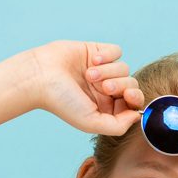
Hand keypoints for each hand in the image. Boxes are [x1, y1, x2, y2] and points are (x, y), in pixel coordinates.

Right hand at [22, 40, 145, 135]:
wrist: (40, 77)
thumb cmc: (62, 102)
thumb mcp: (91, 122)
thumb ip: (118, 126)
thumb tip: (137, 116)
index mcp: (107, 108)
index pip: (133, 103)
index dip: (135, 99)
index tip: (128, 96)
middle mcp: (106, 89)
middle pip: (131, 84)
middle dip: (121, 85)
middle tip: (103, 87)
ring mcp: (102, 70)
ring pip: (124, 68)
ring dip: (108, 71)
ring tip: (89, 75)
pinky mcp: (96, 51)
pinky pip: (116, 51)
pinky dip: (107, 56)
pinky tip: (92, 61)